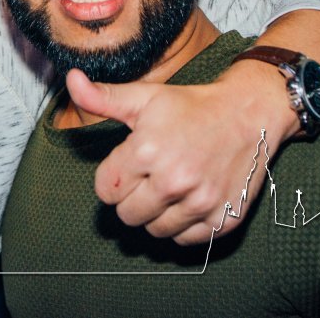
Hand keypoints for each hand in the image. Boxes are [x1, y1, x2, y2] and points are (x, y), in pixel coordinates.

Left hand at [67, 64, 288, 244]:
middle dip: (131, 197)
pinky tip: (189, 199)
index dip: (113, 178)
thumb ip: (103, 98)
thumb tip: (71, 80)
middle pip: (127, 215)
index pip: (106, 190)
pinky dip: (183, 225)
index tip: (130, 164)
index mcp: (147, 151)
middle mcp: (173, 181)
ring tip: (169, 186)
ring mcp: (201, 203)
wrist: (249, 114)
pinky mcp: (223, 219)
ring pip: (155, 231)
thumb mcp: (145, 97)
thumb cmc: (191, 106)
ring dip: (156, 213)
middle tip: (149, 176)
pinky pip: (185, 240)